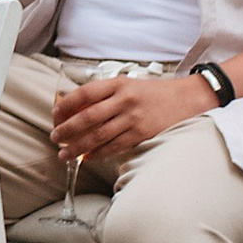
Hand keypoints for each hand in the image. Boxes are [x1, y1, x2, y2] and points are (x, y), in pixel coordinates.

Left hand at [53, 67, 210, 171]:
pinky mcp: (143, 134)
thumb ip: (105, 94)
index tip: (55, 114)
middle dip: (68, 129)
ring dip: (79, 146)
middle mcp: (124, 100)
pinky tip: (87, 158)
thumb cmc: (154, 93)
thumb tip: (76, 108)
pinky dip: (99, 154)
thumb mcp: (128, 84)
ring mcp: (134, 118)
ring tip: (64, 154)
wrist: (187, 99)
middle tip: (55, 137)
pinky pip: (115, 146)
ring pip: (99, 135)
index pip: (85, 93)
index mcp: (118, 84)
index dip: (66, 104)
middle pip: (88, 117)